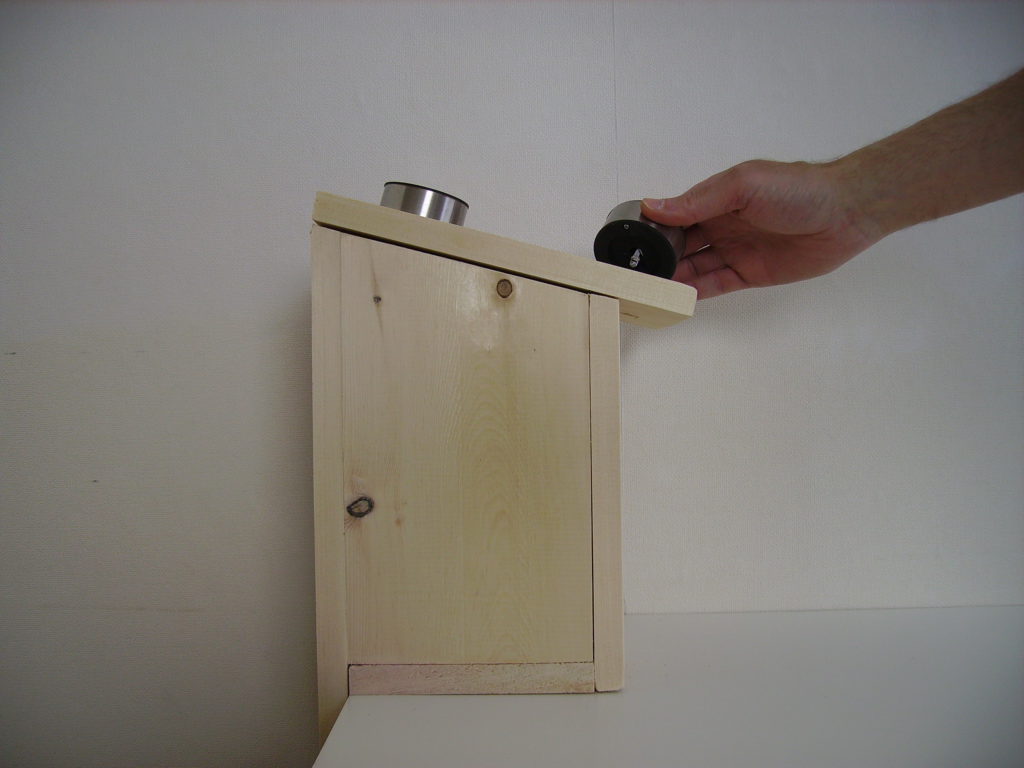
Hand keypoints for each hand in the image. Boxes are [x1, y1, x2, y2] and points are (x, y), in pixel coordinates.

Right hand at [642, 160, 881, 299]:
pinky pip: (715, 284)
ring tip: (648, 290)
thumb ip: (699, 199)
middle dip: (656, 258)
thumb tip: (654, 206)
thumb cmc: (799, 189)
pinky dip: (695, 292)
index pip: (674, 216)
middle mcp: (721, 224)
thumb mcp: (743, 185)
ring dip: (672, 278)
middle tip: (633, 274)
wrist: (846, 213)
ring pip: (693, 268)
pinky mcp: (749, 273)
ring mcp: (734, 250)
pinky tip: (676, 298)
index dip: (652, 229)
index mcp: (715, 198)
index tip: (628, 244)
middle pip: (679, 245)